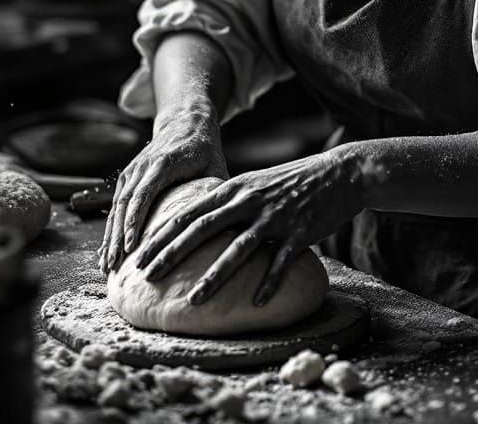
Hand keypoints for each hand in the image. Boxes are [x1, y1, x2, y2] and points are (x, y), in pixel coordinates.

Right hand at [97, 109, 227, 273]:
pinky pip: (116, 206)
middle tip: (114, 267)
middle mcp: (142, 167)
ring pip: (117, 207)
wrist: (186, 121)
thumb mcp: (214, 165)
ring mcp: (132, 172)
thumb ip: (215, 192)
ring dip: (109, 237)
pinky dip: (111, 229)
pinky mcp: (127, 178)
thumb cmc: (204, 149)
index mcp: (163, 163)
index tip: (131, 247)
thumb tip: (226, 225)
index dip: (135, 222)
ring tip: (106, 266)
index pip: (144, 195)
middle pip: (125, 205)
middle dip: (117, 237)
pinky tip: (108, 252)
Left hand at [134, 145, 369, 305]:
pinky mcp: (300, 232)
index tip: (139, 256)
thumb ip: (226, 200)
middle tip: (149, 277)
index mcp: (235, 189)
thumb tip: (196, 221)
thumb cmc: (291, 182)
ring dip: (215, 276)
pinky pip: (280, 261)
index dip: (162, 235)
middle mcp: (250, 201)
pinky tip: (256, 303)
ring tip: (194, 300)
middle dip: (173, 254)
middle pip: (203, 229)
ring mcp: (275, 217)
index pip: (190, 213)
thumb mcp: (253, 183)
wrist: (338, 173)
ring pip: (238, 249)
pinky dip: (268, 282)